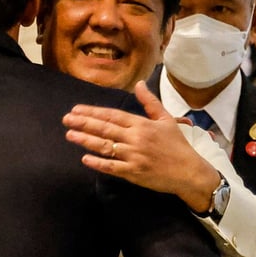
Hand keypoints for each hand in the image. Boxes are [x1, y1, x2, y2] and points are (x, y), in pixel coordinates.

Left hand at [62, 81, 219, 212]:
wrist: (189, 172)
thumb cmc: (177, 145)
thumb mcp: (166, 119)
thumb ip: (150, 102)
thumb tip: (139, 84)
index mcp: (142, 124)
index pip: (112, 115)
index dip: (93, 112)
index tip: (77, 110)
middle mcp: (135, 138)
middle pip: (104, 129)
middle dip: (83, 123)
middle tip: (66, 119)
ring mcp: (133, 156)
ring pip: (104, 147)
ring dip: (86, 140)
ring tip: (70, 135)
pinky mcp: (134, 172)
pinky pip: (112, 167)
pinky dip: (98, 163)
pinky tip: (85, 159)